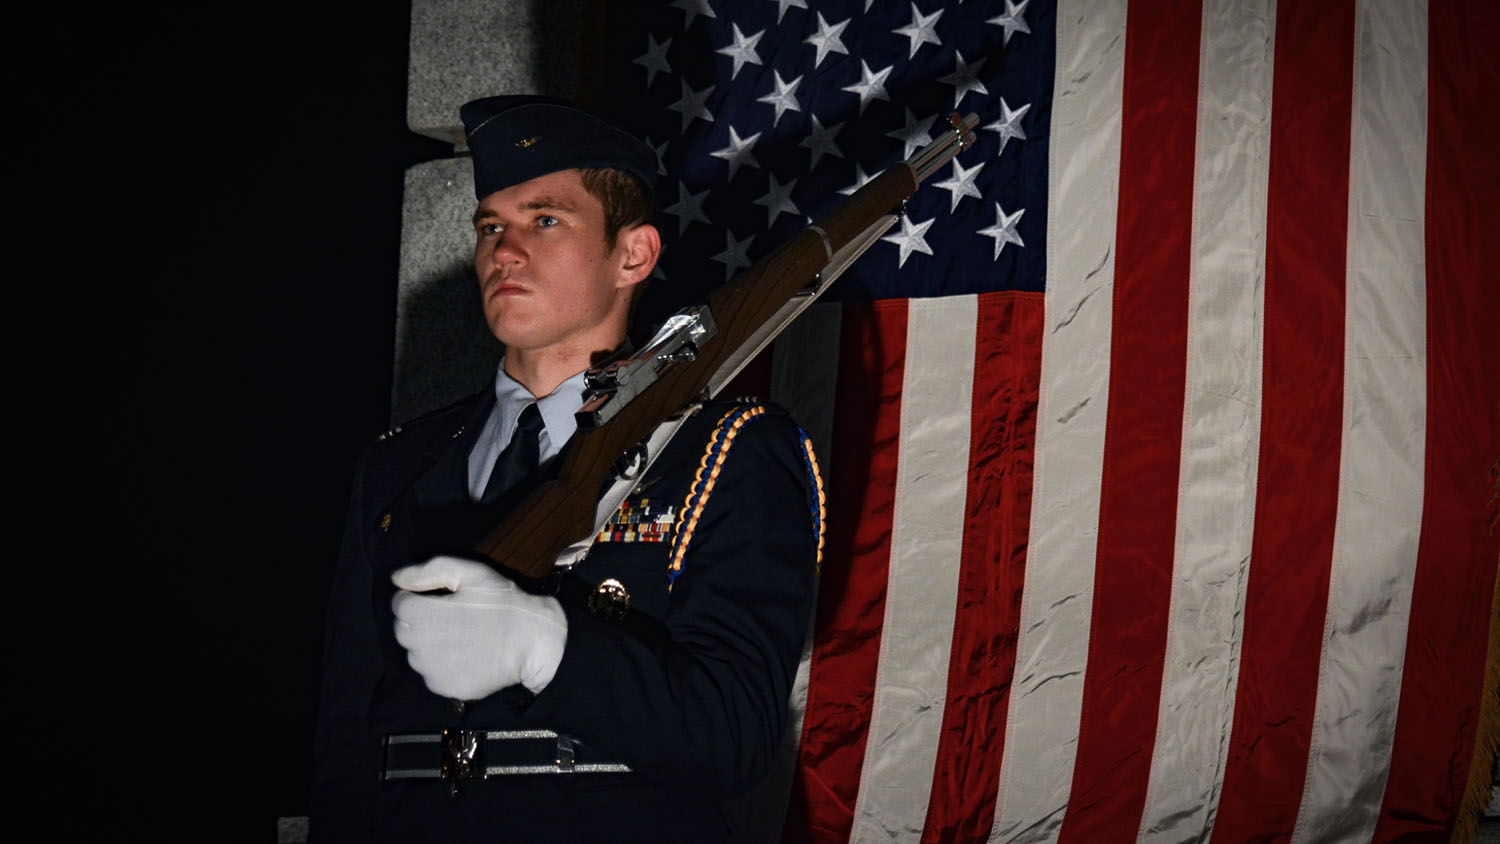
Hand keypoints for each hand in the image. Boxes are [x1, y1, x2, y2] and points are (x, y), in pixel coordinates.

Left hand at [391, 556, 566, 699]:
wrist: (533, 641)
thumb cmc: (502, 603)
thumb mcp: (471, 573)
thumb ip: (430, 571)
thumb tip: (397, 578)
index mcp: (423, 614)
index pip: (399, 604)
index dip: (417, 596)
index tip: (438, 597)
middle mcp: (420, 646)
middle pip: (404, 629)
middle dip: (420, 620)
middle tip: (450, 615)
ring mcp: (432, 671)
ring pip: (416, 654)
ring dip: (428, 643)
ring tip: (459, 635)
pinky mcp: (444, 688)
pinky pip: (432, 674)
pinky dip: (442, 664)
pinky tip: (465, 654)